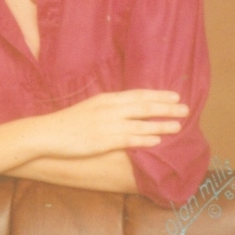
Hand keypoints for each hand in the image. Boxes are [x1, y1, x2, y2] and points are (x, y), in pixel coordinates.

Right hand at [40, 90, 188, 157]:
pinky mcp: (103, 140)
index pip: (137, 94)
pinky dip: (144, 139)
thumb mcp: (91, 108)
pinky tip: (157, 141)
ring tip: (179, 125)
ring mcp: (107, 124)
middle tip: (186, 108)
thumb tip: (128, 111)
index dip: (157, 95)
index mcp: (107, 99)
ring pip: (140, 123)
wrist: (49, 132)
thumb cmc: (69, 122)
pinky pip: (128, 139)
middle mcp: (110, 109)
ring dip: (161, 124)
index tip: (174, 95)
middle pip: (143, 106)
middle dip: (166, 107)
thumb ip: (110, 108)